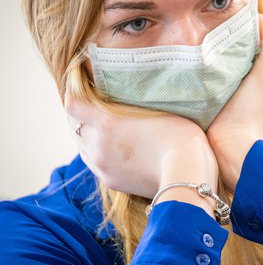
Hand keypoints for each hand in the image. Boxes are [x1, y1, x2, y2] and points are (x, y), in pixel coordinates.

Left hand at [65, 91, 218, 199]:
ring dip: (89, 135)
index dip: (74, 91)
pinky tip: (117, 149)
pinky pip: (95, 163)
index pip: (72, 103)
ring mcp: (102, 166)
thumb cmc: (180, 135)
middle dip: (81, 114)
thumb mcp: (157, 108)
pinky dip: (100, 153)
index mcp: (107, 122)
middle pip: (74, 125)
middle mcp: (97, 145)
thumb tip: (124, 89)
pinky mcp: (111, 181)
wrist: (187, 174)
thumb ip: (133, 101)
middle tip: (95, 104)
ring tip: (107, 128)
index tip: (83, 83)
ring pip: (82, 146)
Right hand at [207, 14, 262, 191]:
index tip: (248, 16)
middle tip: (239, 37)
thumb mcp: (228, 86)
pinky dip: (261, 82)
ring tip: (238, 61)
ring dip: (261, 63)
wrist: (239, 158)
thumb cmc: (229, 122)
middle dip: (262, 42)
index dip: (262, 23)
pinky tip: (242, 87)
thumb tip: (242, 40)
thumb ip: (236, 61)